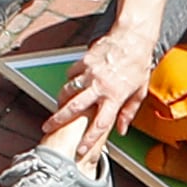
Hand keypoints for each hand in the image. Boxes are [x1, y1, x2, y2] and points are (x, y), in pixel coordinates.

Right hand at [52, 27, 155, 160]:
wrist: (132, 37)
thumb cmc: (138, 63)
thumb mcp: (139, 91)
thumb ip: (129, 112)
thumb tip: (122, 129)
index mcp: (115, 96)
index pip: (100, 124)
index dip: (89, 139)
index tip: (80, 149)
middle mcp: (100, 86)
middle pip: (74, 108)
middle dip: (59, 119)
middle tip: (47, 126)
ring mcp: (90, 73)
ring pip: (68, 90)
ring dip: (61, 100)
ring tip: (58, 106)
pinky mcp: (84, 61)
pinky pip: (71, 74)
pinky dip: (69, 80)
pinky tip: (71, 84)